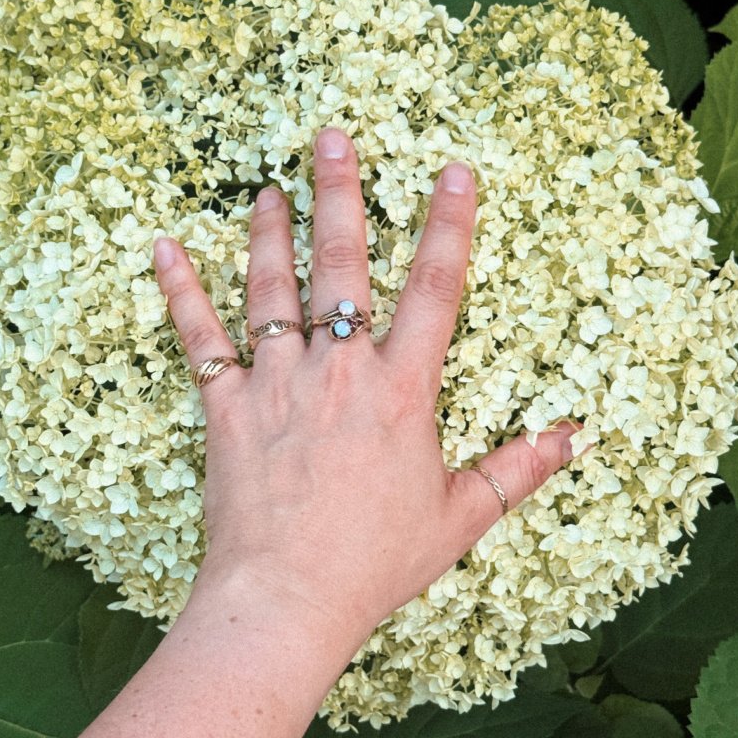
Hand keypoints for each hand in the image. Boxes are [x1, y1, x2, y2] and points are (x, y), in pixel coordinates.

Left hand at [153, 128, 578, 650]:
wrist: (287, 600)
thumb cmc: (374, 564)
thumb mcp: (458, 519)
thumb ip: (516, 471)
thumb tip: (573, 437)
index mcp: (401, 391)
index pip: (436, 290)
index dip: (449, 226)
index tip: (454, 172)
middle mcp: (339, 371)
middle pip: (343, 266)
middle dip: (339, 195)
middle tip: (329, 137)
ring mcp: (277, 383)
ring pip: (271, 289)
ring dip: (268, 233)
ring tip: (267, 189)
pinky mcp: (226, 408)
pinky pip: (199, 339)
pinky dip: (180, 291)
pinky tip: (164, 248)